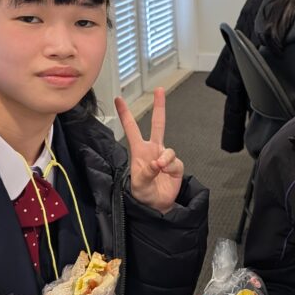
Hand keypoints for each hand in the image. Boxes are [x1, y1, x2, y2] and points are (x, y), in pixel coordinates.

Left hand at [114, 88, 183, 213]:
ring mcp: (165, 157)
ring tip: (159, 169)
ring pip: (169, 150)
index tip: (118, 99)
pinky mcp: (176, 166)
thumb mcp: (138, 184)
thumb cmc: (142, 193)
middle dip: (159, 107)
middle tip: (160, 90)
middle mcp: (153, 150)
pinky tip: (166, 174)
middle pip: (158, 124)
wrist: (157, 205)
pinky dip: (171, 168)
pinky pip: (175, 162)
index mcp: (139, 151)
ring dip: (165, 160)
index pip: (132, 129)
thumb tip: (157, 162)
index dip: (125, 114)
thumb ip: (146, 173)